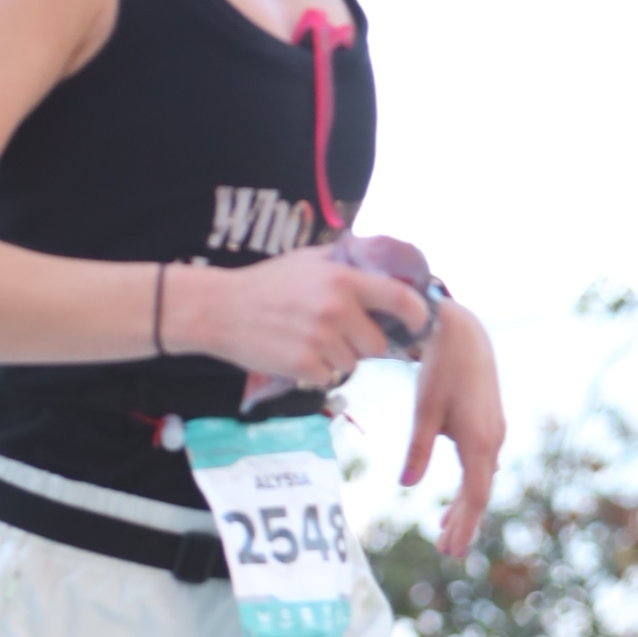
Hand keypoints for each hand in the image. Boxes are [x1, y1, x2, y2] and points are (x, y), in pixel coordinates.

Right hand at [184, 249, 430, 389]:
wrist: (219, 309)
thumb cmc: (268, 283)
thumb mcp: (309, 260)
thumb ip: (348, 261)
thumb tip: (387, 259)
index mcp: (342, 279)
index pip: (400, 299)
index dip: (417, 315)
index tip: (418, 323)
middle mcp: (336, 309)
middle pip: (378, 344)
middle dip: (363, 343)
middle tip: (336, 332)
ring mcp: (320, 340)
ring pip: (353, 364)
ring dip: (337, 358)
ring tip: (309, 339)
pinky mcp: (304, 366)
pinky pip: (328, 377)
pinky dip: (316, 372)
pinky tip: (295, 353)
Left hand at [400, 300, 505, 557]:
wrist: (464, 333)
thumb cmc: (441, 369)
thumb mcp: (424, 411)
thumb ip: (418, 450)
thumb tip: (406, 486)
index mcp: (479, 441)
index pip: (475, 496)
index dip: (464, 525)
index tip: (451, 549)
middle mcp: (492, 440)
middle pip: (479, 493)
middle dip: (464, 522)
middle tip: (447, 549)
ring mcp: (494, 432)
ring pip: (481, 479)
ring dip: (466, 505)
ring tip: (446, 527)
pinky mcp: (490, 423)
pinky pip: (482, 464)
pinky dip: (470, 484)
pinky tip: (459, 493)